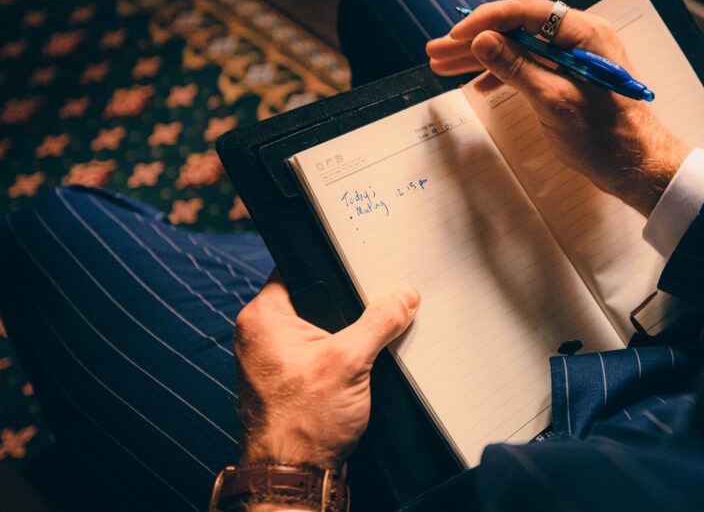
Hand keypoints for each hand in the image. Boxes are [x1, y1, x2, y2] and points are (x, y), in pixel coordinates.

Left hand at [234, 270, 419, 467]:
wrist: (293, 476)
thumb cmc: (301, 425)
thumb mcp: (351, 361)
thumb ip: (379, 322)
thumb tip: (402, 296)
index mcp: (263, 317)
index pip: (300, 269)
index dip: (335, 269)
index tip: (363, 273)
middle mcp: (261, 334)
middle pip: (314, 299)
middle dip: (346, 308)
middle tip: (370, 316)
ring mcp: (272, 360)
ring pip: (318, 329)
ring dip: (343, 337)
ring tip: (360, 350)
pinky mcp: (286, 381)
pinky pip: (317, 355)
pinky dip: (337, 360)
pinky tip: (353, 372)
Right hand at [426, 0, 688, 216]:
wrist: (639, 167)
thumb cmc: (605, 138)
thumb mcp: (554, 102)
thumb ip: (516, 68)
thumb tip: (482, 40)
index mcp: (584, 34)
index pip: (525, 12)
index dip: (484, 21)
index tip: (454, 36)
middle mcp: (581, 38)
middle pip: (518, 28)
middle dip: (475, 40)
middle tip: (436, 52)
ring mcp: (577, 57)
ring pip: (520, 47)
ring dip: (483, 57)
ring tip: (443, 66)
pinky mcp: (572, 77)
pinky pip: (532, 65)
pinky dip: (504, 72)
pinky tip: (479, 83)